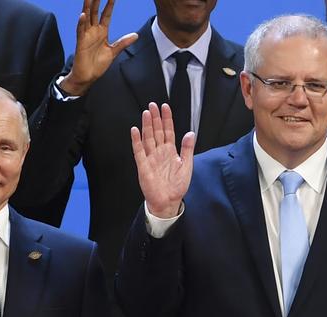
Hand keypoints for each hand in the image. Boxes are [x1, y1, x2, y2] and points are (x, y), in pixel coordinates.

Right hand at [60, 0, 137, 95]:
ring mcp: (86, 36)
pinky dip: (81, 23)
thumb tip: (136, 35)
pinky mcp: (81, 43)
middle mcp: (93, 31)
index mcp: (102, 32)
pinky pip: (80, 31)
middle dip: (97, 1)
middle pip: (95, 12)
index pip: (106, 15)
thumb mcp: (113, 52)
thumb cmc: (97, 65)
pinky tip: (82, 15)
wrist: (88, 77)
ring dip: (88, 7)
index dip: (110, 5)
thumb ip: (123, 42)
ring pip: (87, 18)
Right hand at [131, 103, 194, 218]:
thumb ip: (187, 149)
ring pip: (148, 138)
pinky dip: (136, 141)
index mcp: (170, 151)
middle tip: (153, 105)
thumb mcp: (187, 166)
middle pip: (156, 132)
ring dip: (147, 126)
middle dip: (155, 118)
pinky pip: (139, 151)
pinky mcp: (143, 166)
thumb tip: (190, 133)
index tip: (165, 107)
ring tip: (146, 113)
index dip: (167, 119)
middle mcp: (159, 152)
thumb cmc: (177, 186)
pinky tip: (135, 130)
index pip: (168, 131)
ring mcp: (150, 158)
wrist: (168, 202)